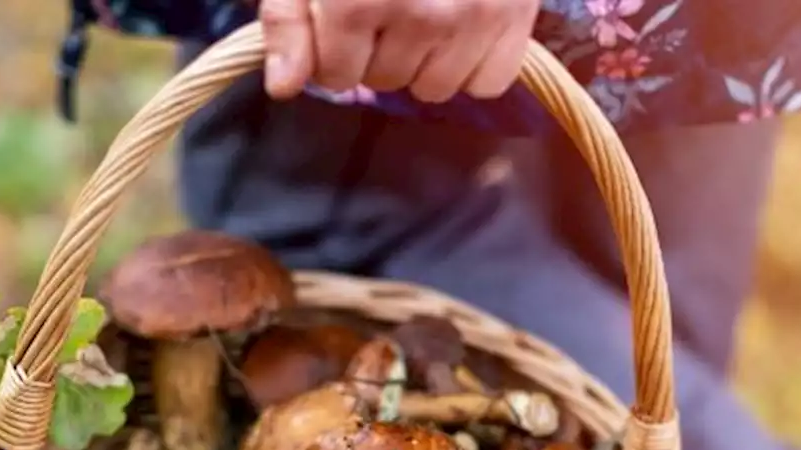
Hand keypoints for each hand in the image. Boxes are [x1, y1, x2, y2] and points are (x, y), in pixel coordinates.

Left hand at [259, 0, 539, 102]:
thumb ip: (289, 17)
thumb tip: (285, 85)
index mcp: (361, 0)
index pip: (336, 76)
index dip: (330, 52)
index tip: (339, 21)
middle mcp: (421, 15)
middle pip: (383, 82)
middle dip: (376, 51)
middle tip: (386, 4)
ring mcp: (474, 19)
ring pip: (434, 90)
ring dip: (423, 62)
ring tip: (424, 12)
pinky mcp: (515, 18)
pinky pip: (488, 83)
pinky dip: (473, 66)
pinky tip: (461, 30)